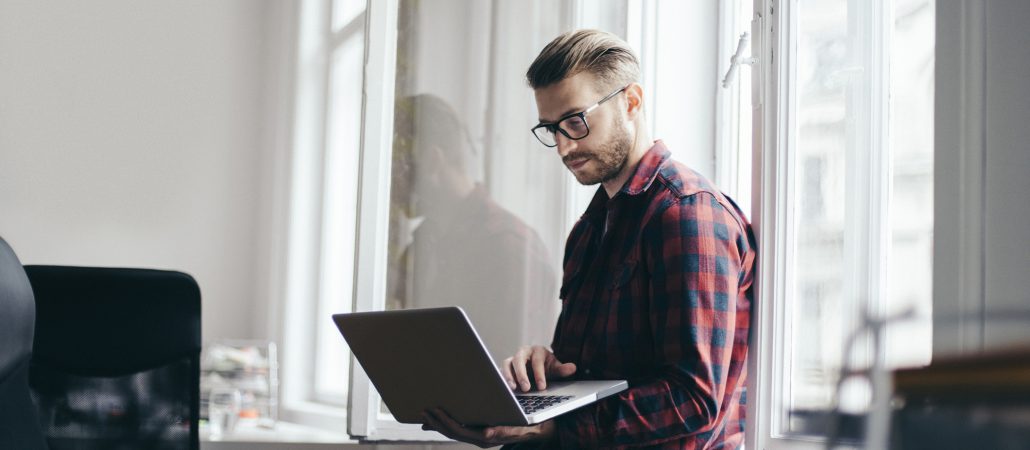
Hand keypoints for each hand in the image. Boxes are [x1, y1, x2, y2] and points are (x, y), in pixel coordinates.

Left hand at [421, 407, 554, 447]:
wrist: (543, 431)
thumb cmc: (534, 426)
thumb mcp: (523, 427)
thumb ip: (506, 431)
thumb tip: (487, 433)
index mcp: (489, 438)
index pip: (460, 431)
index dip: (444, 422)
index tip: (432, 410)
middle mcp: (483, 438)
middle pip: (454, 432)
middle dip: (437, 422)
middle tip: (422, 410)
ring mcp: (482, 436)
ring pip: (456, 431)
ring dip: (440, 423)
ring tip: (426, 414)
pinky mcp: (483, 430)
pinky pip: (463, 427)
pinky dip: (450, 422)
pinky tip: (442, 417)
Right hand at [501, 345, 576, 391]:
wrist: (537, 366)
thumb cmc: (546, 366)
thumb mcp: (555, 367)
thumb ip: (563, 369)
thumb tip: (573, 368)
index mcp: (537, 351)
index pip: (537, 361)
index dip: (540, 374)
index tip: (543, 387)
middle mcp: (523, 352)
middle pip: (519, 360)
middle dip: (522, 374)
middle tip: (526, 388)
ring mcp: (513, 359)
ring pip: (507, 364)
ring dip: (509, 376)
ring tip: (512, 388)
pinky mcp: (506, 367)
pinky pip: (502, 371)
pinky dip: (503, 378)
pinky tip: (505, 388)